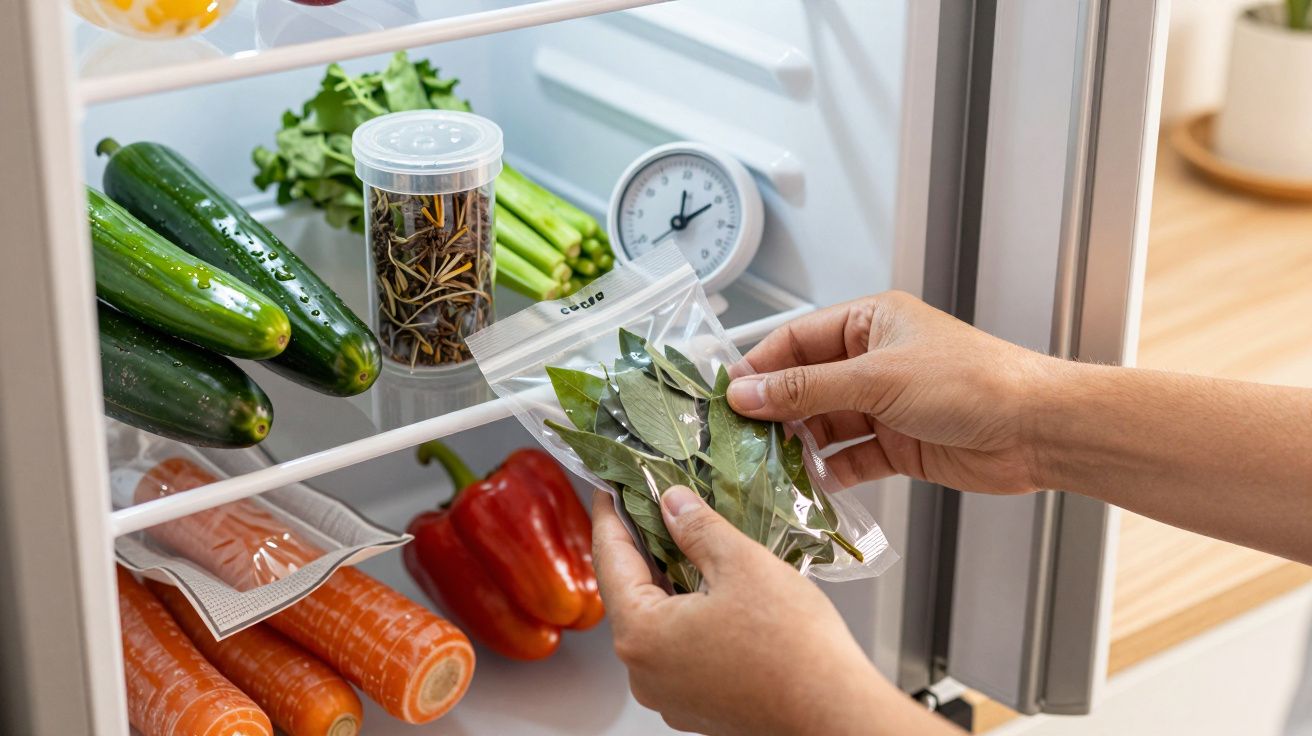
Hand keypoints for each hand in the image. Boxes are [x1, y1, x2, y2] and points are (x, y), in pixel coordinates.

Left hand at [593, 486, 961, 735]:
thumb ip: (696, 527)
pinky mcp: (697, 704)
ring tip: (690, 541)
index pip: (611, 560)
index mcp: (641, 635)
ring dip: (670, 581)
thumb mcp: (741, 563)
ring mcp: (669, 694)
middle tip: (657, 505)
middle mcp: (644, 672)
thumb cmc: (793, 645)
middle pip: (631, 593)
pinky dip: (688, 615)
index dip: (611, 516)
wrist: (835, 712)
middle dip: (645, 547)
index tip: (612, 488)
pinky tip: (713, 590)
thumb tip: (671, 503)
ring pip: (658, 622)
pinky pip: (679, 648)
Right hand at [728, 291, 1060, 493]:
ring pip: (823, 424)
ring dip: (799, 445)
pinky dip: (829, 471)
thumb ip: (806, 388)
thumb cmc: (972, 382)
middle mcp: (874, 361)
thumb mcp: (877, 378)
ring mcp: (885, 405)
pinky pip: (849, 456)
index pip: (795, 341)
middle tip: (737, 439)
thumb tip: (747, 392)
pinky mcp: (898, 445)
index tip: (726, 398)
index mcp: (869, 322)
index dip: (758, 367)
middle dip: (774, 412)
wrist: (1037, 430)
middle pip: (804, 385)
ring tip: (767, 466)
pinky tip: (809, 484)